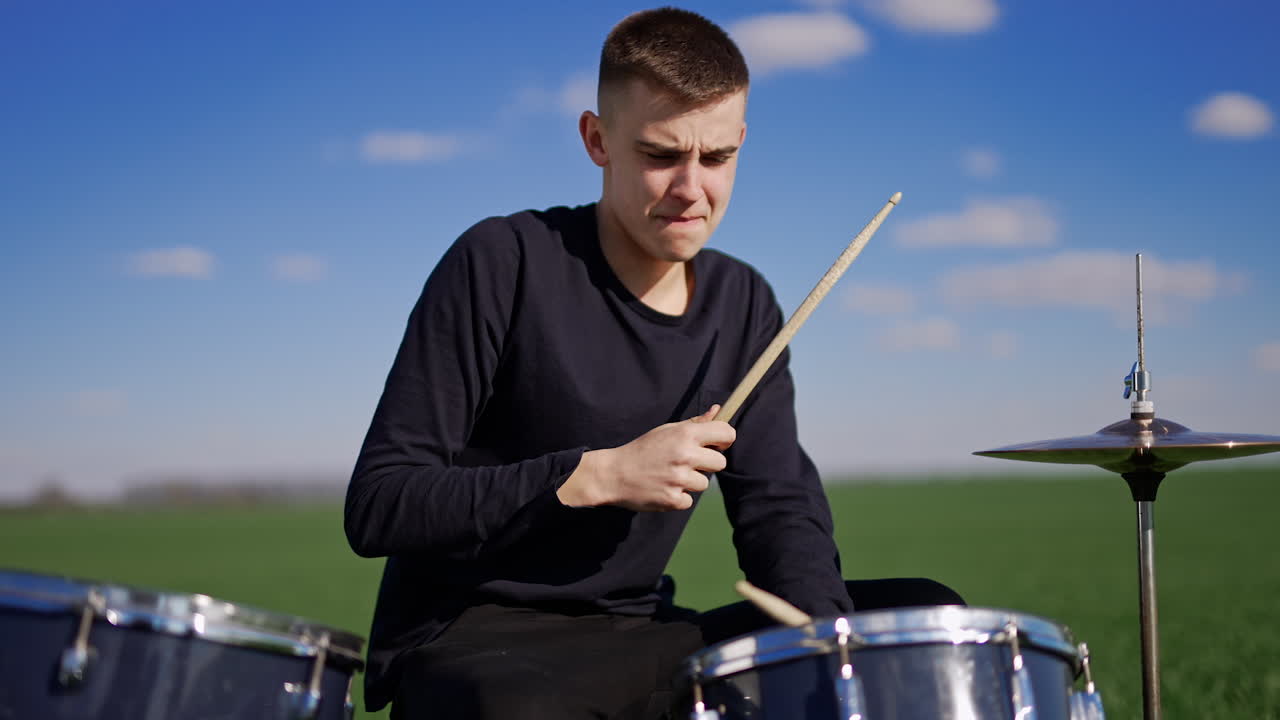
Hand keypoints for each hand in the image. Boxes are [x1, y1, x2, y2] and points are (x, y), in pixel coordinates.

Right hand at [558, 405, 735, 510]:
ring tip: (670, 475)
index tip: (717, 444)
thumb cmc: (642, 450)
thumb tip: (718, 410)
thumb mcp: (666, 430)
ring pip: (704, 483)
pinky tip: (663, 488)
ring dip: (690, 482)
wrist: (614, 474)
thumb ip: (695, 423)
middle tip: (688, 463)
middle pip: (720, 463)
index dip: (724, 439)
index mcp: (685, 434)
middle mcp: (685, 455)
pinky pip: (689, 500)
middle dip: (708, 464)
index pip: (727, 434)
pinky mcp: (673, 500)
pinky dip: (678, 497)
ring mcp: (680, 479)